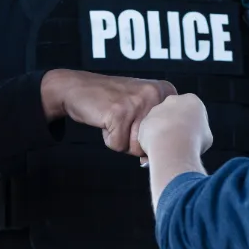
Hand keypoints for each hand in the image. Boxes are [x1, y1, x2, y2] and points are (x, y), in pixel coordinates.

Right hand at [40, 69, 175, 156]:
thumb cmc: (110, 102)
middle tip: (123, 120)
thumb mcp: (140, 109)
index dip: (149, 134)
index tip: (138, 120)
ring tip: (114, 119)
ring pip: (137, 147)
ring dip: (122, 139)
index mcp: (166, 90)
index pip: (170, 133)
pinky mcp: (120, 113)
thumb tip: (152, 160)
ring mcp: (138, 102)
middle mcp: (155, 93)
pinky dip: (109, 138)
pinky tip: (105, 119)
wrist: (78, 88)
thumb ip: (154, 131)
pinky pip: (119, 145)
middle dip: (135, 139)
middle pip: (153, 141)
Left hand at [136, 94, 213, 163]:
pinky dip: (153, 141)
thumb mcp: (207, 136)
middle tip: (180, 141)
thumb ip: (200, 131)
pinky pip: (149, 133)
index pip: (193, 111)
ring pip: (160, 123)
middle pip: (174, 113)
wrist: (173, 145)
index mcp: (191, 100)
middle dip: (176, 125)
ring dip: (163, 133)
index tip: (194, 136)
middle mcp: (173, 100)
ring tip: (169, 149)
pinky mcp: (145, 121)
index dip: (193, 125)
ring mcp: (157, 110)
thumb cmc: (194, 140)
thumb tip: (196, 137)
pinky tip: (159, 150)